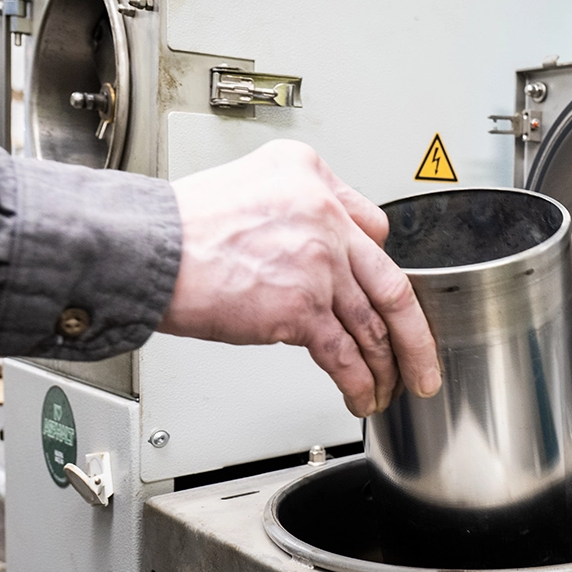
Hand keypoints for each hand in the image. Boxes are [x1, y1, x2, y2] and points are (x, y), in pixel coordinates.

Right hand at [158, 139, 440, 415]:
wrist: (146, 248)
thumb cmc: (181, 225)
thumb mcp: (249, 182)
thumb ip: (292, 206)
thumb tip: (312, 250)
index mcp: (313, 175)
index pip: (372, 225)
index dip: (379, 268)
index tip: (386, 297)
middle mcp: (326, 214)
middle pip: (392, 281)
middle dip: (415, 332)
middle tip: (425, 358)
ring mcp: (319, 262)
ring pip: (373, 323)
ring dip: (388, 364)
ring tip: (392, 387)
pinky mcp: (300, 307)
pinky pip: (344, 353)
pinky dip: (358, 380)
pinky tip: (363, 396)